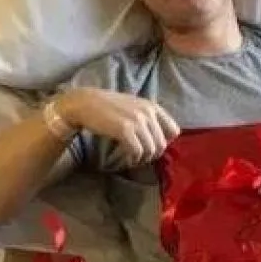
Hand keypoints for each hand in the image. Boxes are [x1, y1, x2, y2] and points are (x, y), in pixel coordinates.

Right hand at [57, 88, 179, 166]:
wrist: (86, 102)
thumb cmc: (108, 106)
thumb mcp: (134, 107)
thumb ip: (148, 118)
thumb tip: (159, 139)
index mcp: (153, 107)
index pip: (174, 131)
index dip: (165, 142)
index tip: (152, 146)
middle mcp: (148, 113)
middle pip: (162, 144)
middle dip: (152, 155)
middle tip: (140, 157)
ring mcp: (137, 121)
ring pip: (151, 150)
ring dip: (142, 159)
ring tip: (133, 158)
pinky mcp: (125, 130)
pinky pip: (137, 152)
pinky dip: (133, 159)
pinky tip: (127, 158)